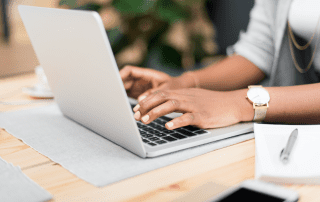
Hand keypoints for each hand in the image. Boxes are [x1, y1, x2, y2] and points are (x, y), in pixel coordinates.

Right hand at [120, 65, 194, 100]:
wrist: (182, 90)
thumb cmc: (176, 86)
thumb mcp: (167, 89)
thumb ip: (154, 94)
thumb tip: (140, 100)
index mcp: (147, 74)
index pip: (129, 71)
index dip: (121, 75)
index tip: (115, 82)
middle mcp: (141, 80)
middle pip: (125, 81)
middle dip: (119, 88)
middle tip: (113, 96)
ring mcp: (140, 88)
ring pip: (126, 90)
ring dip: (122, 97)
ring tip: (117, 105)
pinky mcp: (141, 96)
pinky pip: (130, 98)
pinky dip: (126, 102)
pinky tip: (124, 109)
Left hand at [132, 88, 252, 128]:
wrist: (233, 103)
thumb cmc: (212, 102)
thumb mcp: (194, 98)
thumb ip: (179, 100)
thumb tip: (163, 106)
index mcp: (183, 93)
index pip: (160, 94)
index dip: (146, 101)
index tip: (135, 109)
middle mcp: (186, 97)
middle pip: (162, 98)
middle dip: (146, 106)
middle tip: (135, 116)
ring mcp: (194, 106)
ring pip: (172, 105)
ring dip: (156, 113)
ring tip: (145, 120)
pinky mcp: (203, 115)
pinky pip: (188, 118)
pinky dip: (176, 121)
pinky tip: (167, 126)